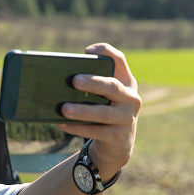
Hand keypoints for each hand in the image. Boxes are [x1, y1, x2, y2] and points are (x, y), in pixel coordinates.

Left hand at [57, 43, 140, 179]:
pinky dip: (77, 128)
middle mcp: (131, 99)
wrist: (120, 143)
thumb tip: (62, 80)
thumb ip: (93, 85)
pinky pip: (95, 131)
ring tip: (63, 109)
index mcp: (127, 83)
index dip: (106, 52)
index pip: (119, 61)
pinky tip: (62, 124)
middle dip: (93, 83)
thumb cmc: (106, 111)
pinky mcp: (118, 137)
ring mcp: (127, 119)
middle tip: (74, 80)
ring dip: (82, 111)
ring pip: (102, 113)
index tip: (87, 51)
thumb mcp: (106, 96)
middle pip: (112, 87)